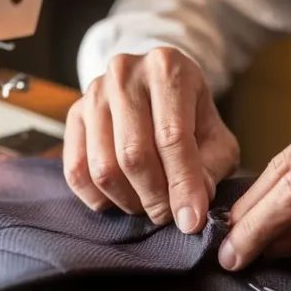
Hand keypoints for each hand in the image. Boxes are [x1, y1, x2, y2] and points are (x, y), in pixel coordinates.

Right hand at [63, 48, 239, 232]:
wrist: (156, 88)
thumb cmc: (191, 116)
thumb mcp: (215, 137)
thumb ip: (210, 169)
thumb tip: (190, 209)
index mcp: (168, 69)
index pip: (172, 137)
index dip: (183, 185)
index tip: (191, 221)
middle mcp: (125, 74)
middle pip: (133, 154)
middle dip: (154, 198)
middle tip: (168, 216)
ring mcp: (94, 93)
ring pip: (103, 167)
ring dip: (128, 201)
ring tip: (148, 206)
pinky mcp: (74, 114)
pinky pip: (76, 171)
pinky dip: (98, 198)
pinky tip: (121, 200)